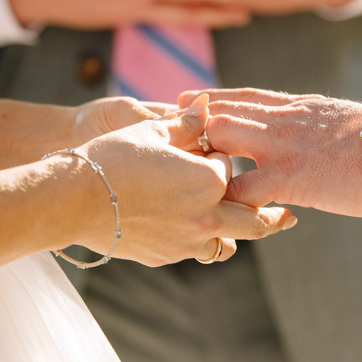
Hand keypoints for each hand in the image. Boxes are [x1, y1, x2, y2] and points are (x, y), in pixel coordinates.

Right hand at [78, 94, 294, 264]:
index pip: (229, 168)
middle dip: (272, 218)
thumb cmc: (111, 159)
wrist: (73, 200)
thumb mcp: (151, 130)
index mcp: (208, 180)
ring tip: (249, 233)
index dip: (218, 157)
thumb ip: (186, 123)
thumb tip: (206, 105)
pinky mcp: (166, 256)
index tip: (209, 151)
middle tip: (288, 218)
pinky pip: (196, 251)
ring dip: (237, 235)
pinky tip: (199, 235)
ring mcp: (186, 241)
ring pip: (226, 243)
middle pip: (252, 219)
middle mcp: (205, 215)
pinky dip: (202, 242)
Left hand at [179, 88, 361, 215]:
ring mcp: (281, 147)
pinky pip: (242, 190)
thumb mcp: (340, 119)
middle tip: (161, 131)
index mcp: (295, 107)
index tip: (185, 102)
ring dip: (197, 152)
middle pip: (220, 112)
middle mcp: (281, 120)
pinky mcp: (288, 178)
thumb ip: (312, 123)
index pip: (242, 97)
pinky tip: (208, 208)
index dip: (211, 100)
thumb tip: (305, 130)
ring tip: (173, 166)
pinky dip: (223, 199)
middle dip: (189, 122)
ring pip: (221, 138)